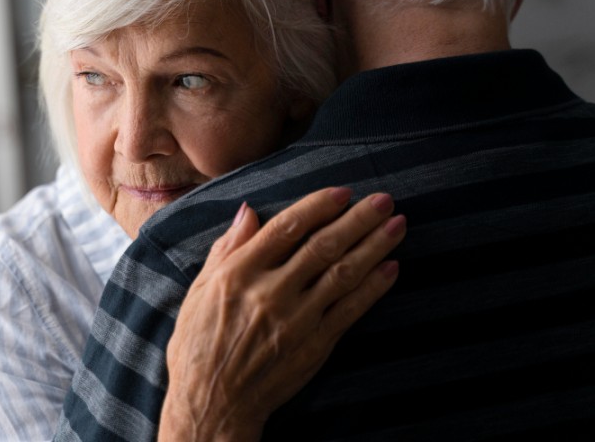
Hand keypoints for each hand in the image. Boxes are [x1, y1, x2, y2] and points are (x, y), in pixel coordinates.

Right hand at [160, 188, 403, 441]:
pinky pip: (350, 310)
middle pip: (322, 246)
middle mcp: (270, 293)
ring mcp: (296, 320)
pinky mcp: (314, 346)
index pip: (286, 227)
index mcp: (238, 274)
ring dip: (374, 246)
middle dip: (358, 219)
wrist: (212, 403)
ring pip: (343, 274)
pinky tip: (391, 268)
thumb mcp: (199, 290)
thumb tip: (248, 211)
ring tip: (397, 225)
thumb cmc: (197, 345)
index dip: (318, 206)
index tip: (342, 192)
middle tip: (384, 200)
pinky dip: (373, 288)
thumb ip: (227, 248)